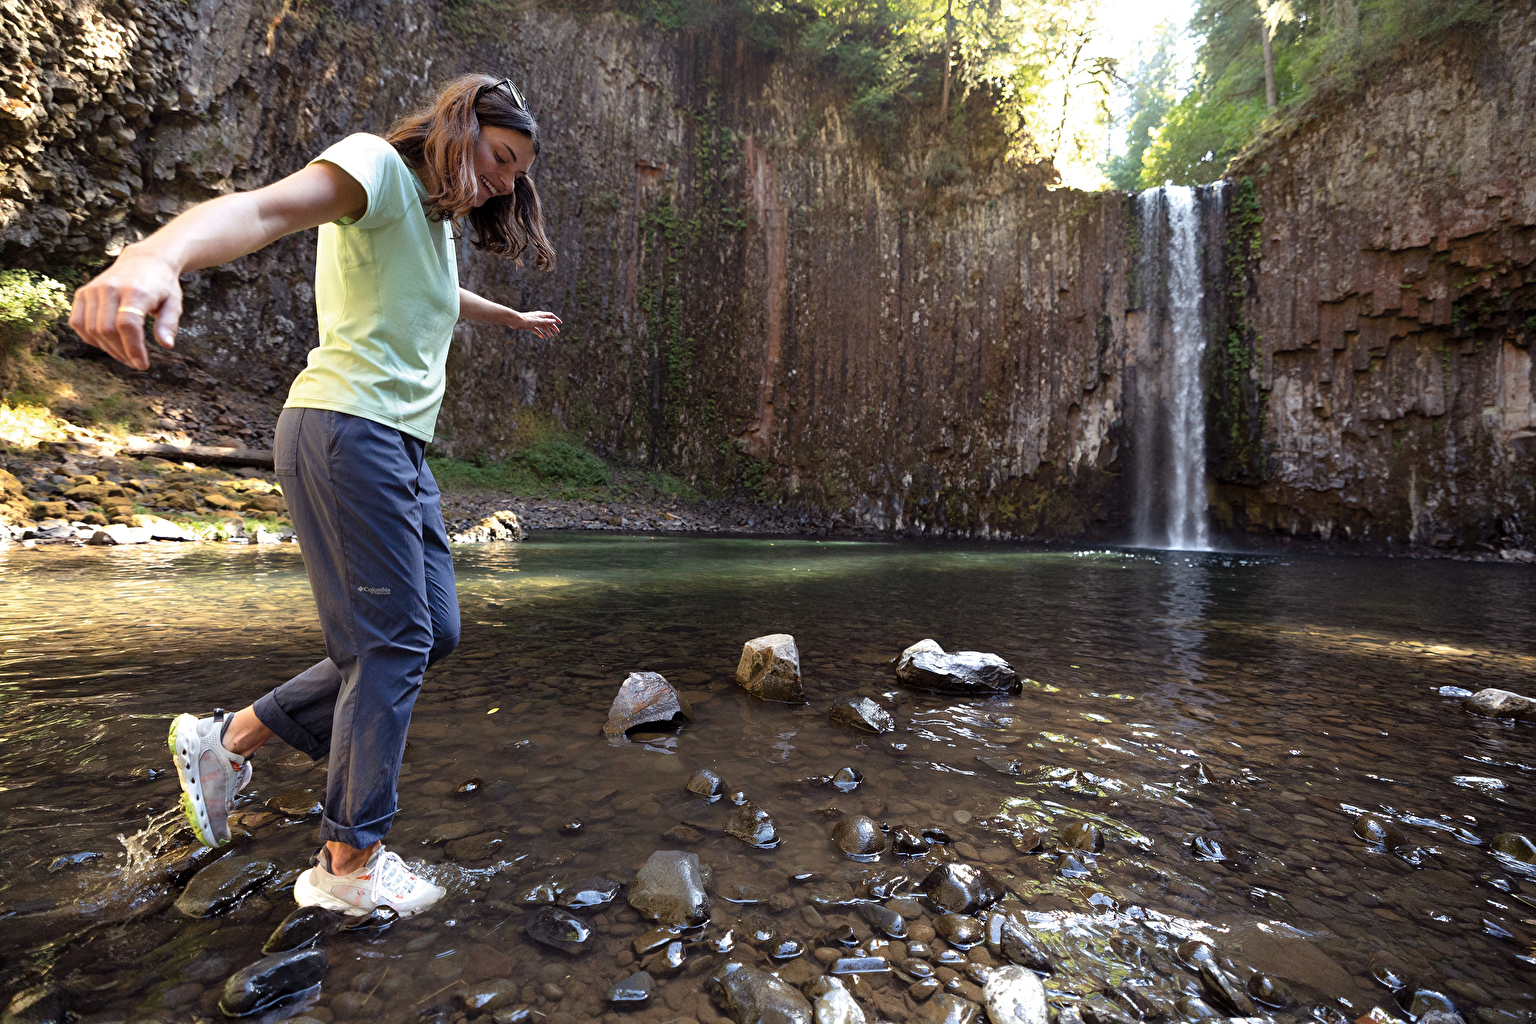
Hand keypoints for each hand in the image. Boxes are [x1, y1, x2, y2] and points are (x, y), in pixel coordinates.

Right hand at [68, 247, 183, 370]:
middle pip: (107, 330)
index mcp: (136, 291)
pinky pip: (77, 322)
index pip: (128, 325)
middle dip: (121, 352)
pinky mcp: (83, 293)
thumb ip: (169, 323)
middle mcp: (110, 288)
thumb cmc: (162, 286)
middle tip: (135, 363)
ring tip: (124, 355)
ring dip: (107, 349)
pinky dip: (90, 338)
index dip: (133, 348)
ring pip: (91, 329)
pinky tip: (107, 343)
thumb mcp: (174, 303)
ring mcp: (93, 290)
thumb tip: (166, 345)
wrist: (144, 260)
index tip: (142, 365)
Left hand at [507, 309, 561, 339]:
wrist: (515, 320)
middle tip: (557, 332)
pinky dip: (540, 333)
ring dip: (547, 331)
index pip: (551, 316)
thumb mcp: (537, 321)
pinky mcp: (530, 326)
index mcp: (540, 315)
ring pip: (543, 327)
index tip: (560, 323)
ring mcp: (534, 322)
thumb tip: (553, 320)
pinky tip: (543, 337)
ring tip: (551, 337)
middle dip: (553, 327)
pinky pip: (537, 330)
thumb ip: (546, 321)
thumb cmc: (526, 320)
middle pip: (547, 322)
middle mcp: (538, 317)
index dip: (556, 319)